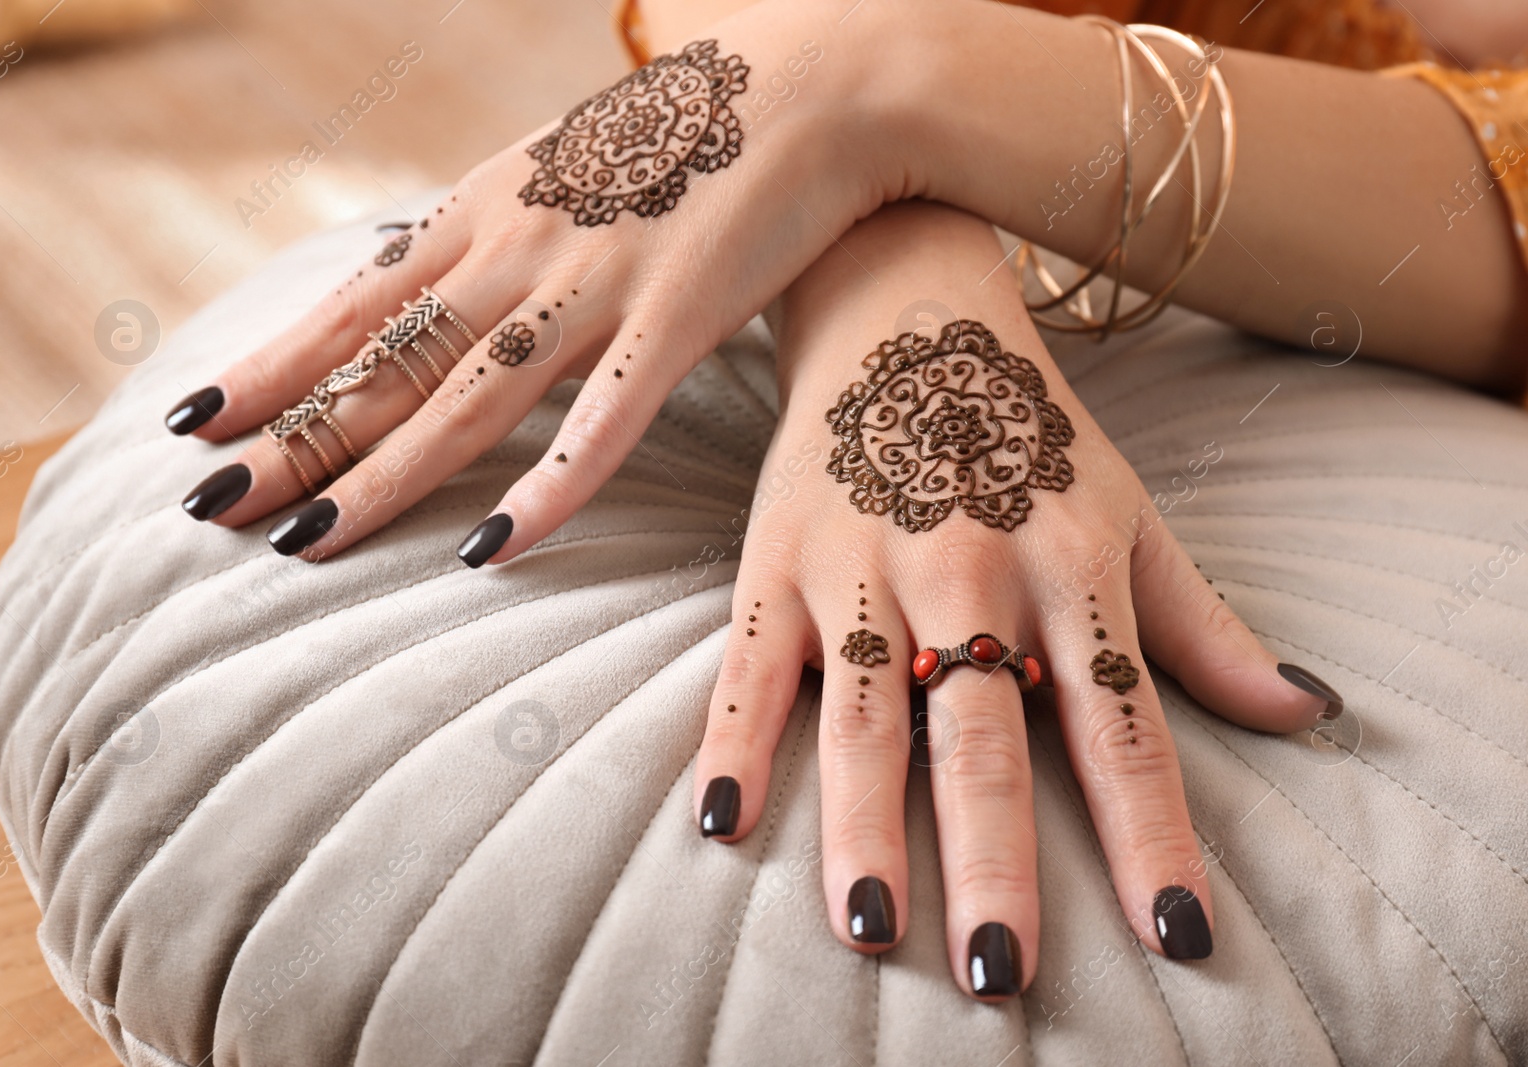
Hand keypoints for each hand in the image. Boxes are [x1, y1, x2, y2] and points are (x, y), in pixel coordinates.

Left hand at [169, 1, 895, 561]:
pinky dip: (544, 490)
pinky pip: (599, 423)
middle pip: (386, 363)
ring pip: (466, 401)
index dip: (271, 367)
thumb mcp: (566, 168)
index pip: (355, 306)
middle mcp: (516, 250)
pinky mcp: (674, 320)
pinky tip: (486, 549)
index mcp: (485, 213)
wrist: (809, 85)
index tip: (193, 420)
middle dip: (290, 439)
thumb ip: (504, 231)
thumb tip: (448, 283)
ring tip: (303, 542)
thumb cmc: (688, 131)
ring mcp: (592, 286)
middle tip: (206, 507)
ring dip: (381, 478)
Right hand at [692, 201, 1341, 997]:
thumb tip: (1306, 712)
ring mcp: (863, 564)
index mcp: (1068, 568)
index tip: (1176, 934)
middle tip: (999, 967)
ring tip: (870, 927)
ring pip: (863, 713)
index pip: (1120, 725)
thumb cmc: (1027, 429)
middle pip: (983, 734)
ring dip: (864, 823)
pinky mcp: (776, 556)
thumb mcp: (1129, 512)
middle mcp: (967, 571)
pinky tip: (723, 822)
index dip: (1150, 833)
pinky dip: (734, 739)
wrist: (903, 307)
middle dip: (994, 858)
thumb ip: (1203, 625)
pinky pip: (750, 662)